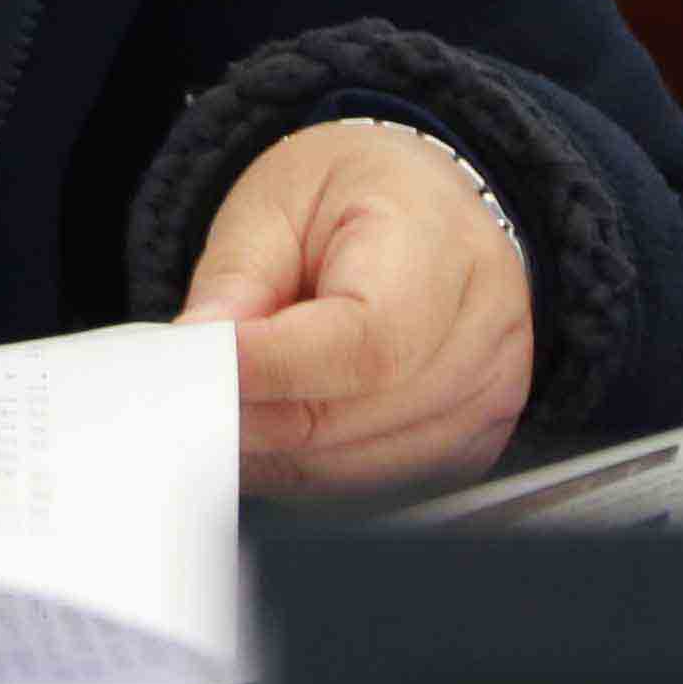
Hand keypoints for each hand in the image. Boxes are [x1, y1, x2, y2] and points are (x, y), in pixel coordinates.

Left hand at [180, 117, 532, 492]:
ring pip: (364, 466)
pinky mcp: (478, 440)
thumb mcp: (274, 203)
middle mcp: (486, 324)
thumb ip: (235, 280)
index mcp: (438, 241)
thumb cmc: (353, 197)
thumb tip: (194, 352)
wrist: (425, 206)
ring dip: (280, 453)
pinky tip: (283, 430)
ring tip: (235, 405)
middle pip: (357, 413)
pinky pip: (383, 485)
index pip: (363, 342)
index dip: (270, 369)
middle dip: (257, 416)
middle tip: (191, 396)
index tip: (196, 368)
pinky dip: (316, 472)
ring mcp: (491, 392)